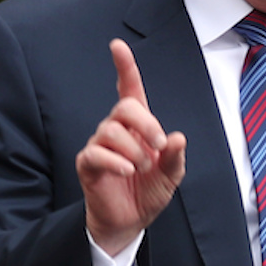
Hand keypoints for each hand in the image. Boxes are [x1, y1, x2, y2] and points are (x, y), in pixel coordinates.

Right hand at [76, 39, 185, 255]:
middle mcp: (116, 130)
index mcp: (138, 126)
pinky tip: (128, 171)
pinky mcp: (88, 163)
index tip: (117, 45)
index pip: (129, 90)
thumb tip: (177, 137)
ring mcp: (100, 145)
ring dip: (134, 149)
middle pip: (125, 107)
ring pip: (112, 130)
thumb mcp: (171, 174)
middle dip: (146, 123)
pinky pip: (96, 153)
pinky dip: (116, 161)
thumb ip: (175, 156)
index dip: (124, 67)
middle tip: (158, 146)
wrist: (130, 220)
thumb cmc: (150, 191)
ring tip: (143, 168)